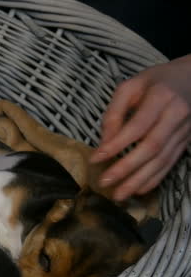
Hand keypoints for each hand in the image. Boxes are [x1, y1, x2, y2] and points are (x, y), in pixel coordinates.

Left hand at [92, 54, 190, 200]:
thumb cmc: (156, 81)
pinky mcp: (187, 141)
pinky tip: (139, 190)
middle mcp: (177, 115)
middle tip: (105, 182)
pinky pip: (171, 163)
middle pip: (152, 146)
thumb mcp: (131, 86)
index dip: (116, 144)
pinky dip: (155, 179)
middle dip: (127, 167)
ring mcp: (185, 130)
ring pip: (163, 159)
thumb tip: (103, 142)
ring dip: (139, 180)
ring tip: (119, 195)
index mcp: (161, 97)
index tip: (95, 158)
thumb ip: (115, 112)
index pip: (137, 126)